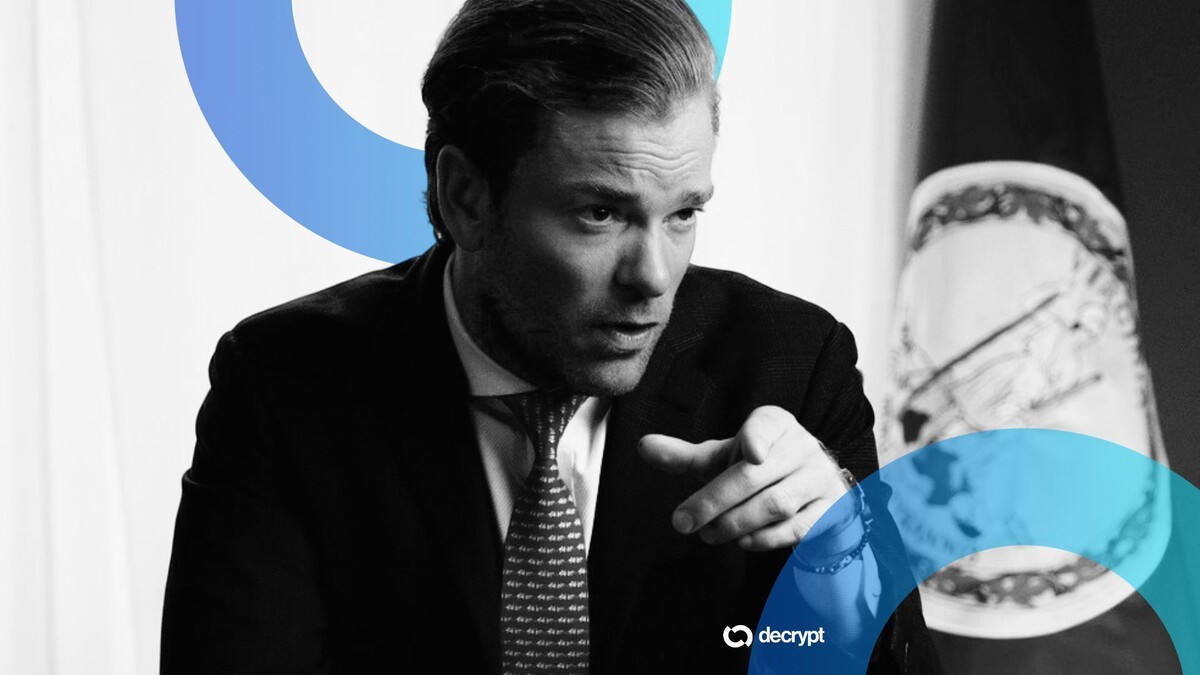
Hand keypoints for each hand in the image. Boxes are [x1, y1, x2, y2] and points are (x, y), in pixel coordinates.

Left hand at [638, 405, 849, 551]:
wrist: (811, 499)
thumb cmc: (757, 474)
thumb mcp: (723, 461)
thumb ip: (685, 457)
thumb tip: (643, 446)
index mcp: (777, 425)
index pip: (768, 423)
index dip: (759, 436)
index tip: (751, 453)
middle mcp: (803, 447)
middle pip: (756, 473)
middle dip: (715, 499)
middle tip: (682, 522)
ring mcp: (821, 479)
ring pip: (776, 503)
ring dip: (736, 522)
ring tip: (708, 534)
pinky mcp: (831, 511)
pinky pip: (798, 528)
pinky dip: (767, 538)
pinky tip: (744, 542)